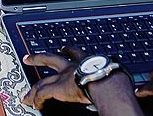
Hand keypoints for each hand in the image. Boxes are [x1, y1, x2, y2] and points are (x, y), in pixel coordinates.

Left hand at [24, 49, 139, 114]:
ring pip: (43, 80)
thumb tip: (126, 86)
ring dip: (33, 89)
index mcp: (87, 61)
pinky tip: (33, 104)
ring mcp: (63, 76)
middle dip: (38, 58)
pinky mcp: (58, 87)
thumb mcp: (115, 74)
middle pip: (50, 59)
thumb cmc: (117, 79)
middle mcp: (72, 66)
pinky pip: (43, 94)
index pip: (75, 53)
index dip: (68, 50)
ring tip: (27, 94)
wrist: (108, 83)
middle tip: (28, 57)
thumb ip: (113, 76)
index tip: (63, 48)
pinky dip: (36, 99)